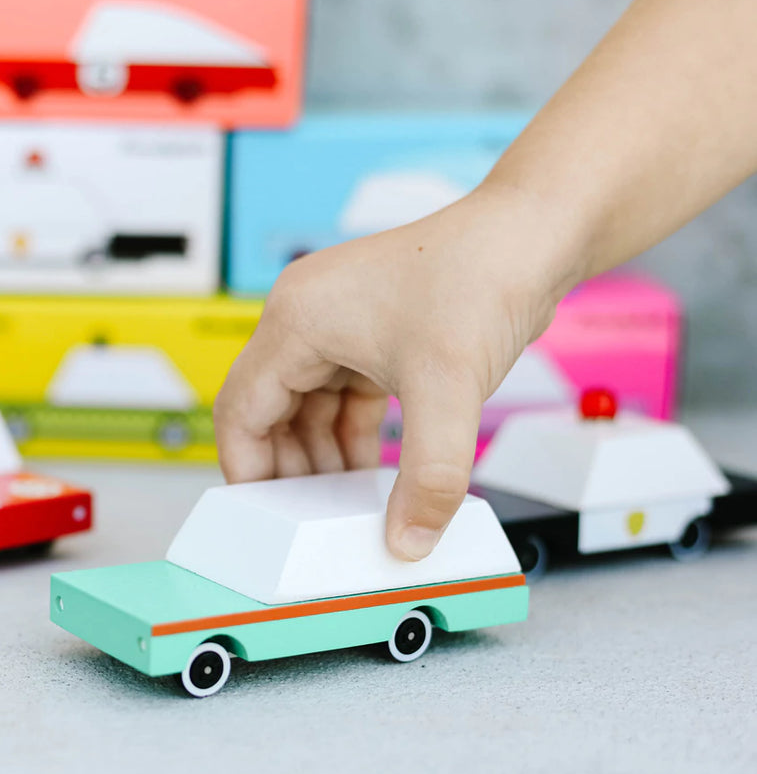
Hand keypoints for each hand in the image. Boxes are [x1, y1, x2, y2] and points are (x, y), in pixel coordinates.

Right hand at [214, 184, 579, 560]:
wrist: (533, 233)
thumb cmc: (481, 277)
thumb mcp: (448, 391)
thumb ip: (428, 478)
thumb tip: (409, 540)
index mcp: (295, 320)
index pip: (239, 410)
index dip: (248, 469)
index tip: (264, 517)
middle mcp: (304, 317)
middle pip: (267, 412)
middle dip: (287, 468)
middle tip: (310, 520)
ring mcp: (336, 323)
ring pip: (304, 407)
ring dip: (320, 454)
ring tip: (343, 504)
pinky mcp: (369, 332)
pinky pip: (339, 395)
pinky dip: (349, 433)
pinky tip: (372, 470)